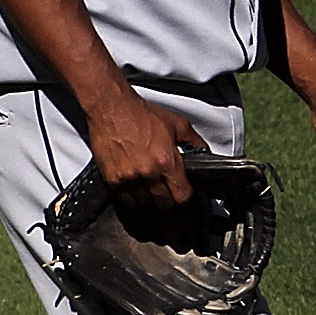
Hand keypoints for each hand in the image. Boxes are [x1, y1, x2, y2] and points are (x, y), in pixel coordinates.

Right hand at [86, 93, 202, 213]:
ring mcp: (129, 179)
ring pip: (145, 206)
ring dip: (151, 203)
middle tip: (169, 197)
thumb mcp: (176, 124)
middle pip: (164, 205)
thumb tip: (204, 152)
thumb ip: (193, 141)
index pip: (182, 196)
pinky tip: (136, 193)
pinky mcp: (112, 180)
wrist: (111, 108)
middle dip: (169, 203)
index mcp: (166, 161)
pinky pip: (125, 202)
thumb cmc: (140, 114)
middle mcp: (148, 173)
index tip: (184, 195)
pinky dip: (132, 201)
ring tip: (152, 194)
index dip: (185, 198)